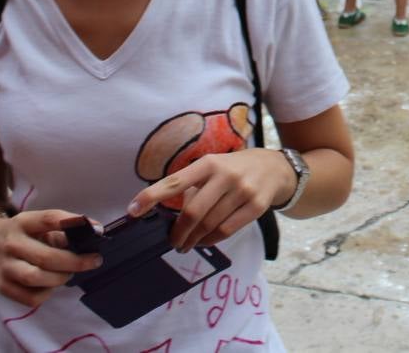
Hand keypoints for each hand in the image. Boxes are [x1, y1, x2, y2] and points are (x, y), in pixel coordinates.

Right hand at [0, 210, 103, 308]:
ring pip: (36, 278)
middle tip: (93, 261)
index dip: (73, 223)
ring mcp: (4, 267)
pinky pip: (29, 297)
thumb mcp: (36, 224)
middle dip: (75, 262)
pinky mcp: (2, 286)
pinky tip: (51, 285)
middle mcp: (11, 244)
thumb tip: (93, 233)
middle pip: (46, 257)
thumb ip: (61, 229)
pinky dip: (46, 293)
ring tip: (69, 273)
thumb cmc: (21, 234)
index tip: (97, 230)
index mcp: (23, 222)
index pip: (48, 219)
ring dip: (60, 278)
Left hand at [128, 149, 294, 252]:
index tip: (133, 210)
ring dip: (193, 239)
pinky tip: (204, 241)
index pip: (174, 181)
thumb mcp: (213, 166)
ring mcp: (242, 191)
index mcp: (208, 163)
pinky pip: (226, 230)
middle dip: (178, 232)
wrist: (275, 168)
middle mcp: (225, 175)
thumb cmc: (234, 169)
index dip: (151, 196)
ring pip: (209, 224)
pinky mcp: (256, 206)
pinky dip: (211, 240)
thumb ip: (193, 185)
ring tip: (186, 244)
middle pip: (193, 212)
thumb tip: (171, 215)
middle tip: (172, 242)